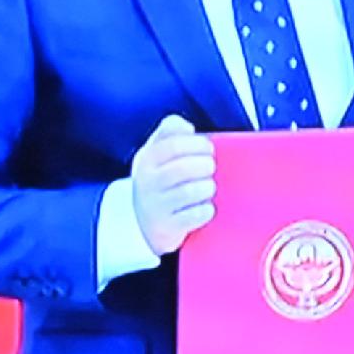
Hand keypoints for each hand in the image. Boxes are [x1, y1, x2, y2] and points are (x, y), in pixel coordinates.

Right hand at [127, 114, 215, 256]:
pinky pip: (194, 215)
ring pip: (190, 192)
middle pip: (183, 169)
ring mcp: (156, 206)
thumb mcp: (155, 151)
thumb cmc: (158, 179)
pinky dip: (205, 210)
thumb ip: (169, 130)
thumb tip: (186, 127)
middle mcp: (147, 182)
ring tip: (208, 187)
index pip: (172, 145)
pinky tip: (205, 207)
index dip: (196, 144)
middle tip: (210, 167)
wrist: (143, 222)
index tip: (209, 148)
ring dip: (207, 187)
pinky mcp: (167, 227)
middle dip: (204, 165)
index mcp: (146, 160)